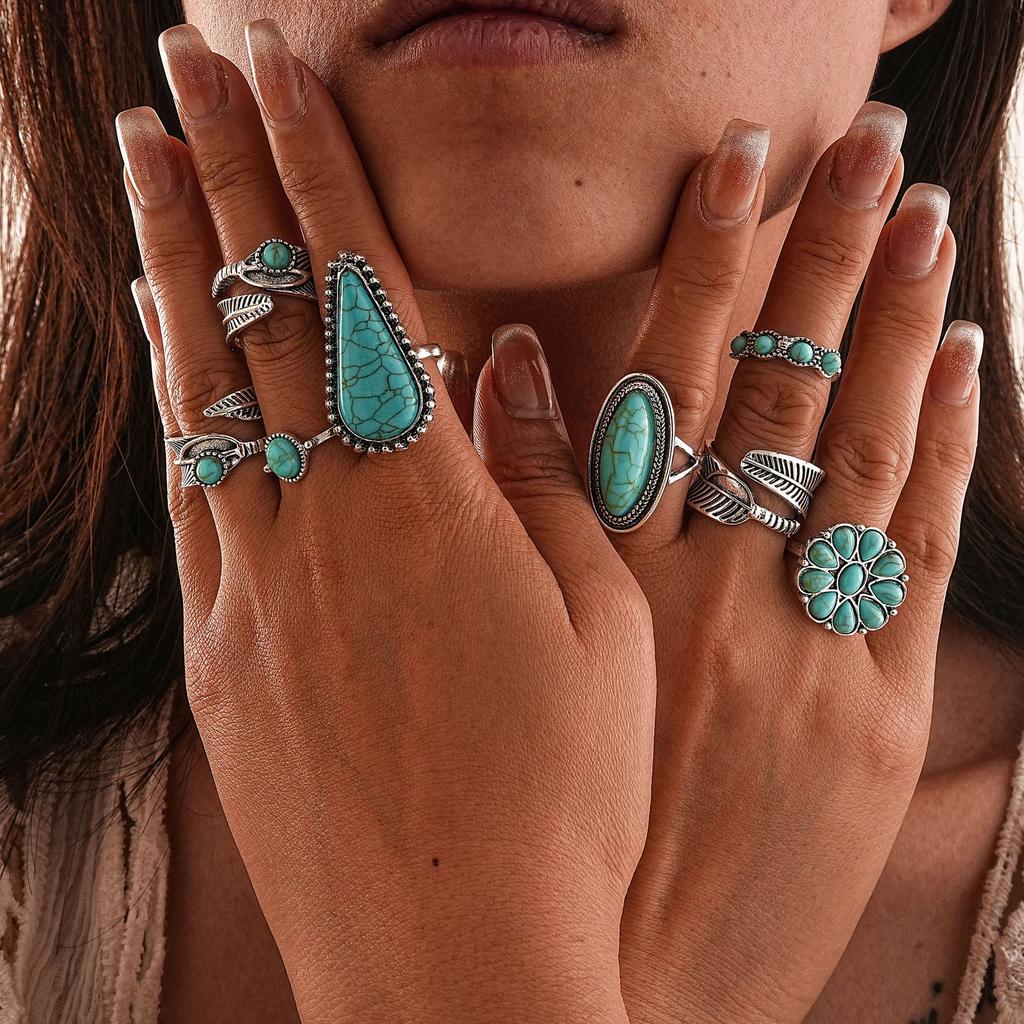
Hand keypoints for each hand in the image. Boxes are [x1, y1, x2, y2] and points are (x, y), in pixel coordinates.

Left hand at [122, 20, 655, 1022]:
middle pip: (257, 320)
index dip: (313, 174)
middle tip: (176, 79)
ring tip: (140, 178)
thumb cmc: (560, 793)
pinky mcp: (224, 661)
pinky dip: (172, 413)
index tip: (275, 81)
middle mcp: (326, 527)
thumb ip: (546, 481)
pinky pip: (189, 503)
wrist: (454, 955)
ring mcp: (257, 594)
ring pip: (200, 399)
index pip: (354, 294)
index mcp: (429, 504)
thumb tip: (502, 370)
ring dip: (171, 274)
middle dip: (217, 181)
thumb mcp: (599, 623)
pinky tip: (164, 363)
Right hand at [484, 109, 974, 1020]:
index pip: (677, 374)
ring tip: (920, 215)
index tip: (739, 165)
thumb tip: (509, 367)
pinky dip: (942, 449)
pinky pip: (918, 553)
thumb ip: (522, 496)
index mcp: (619, 568)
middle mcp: (717, 585)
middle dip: (824, 256)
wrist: (618, 969)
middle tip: (862, 147)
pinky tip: (963, 363)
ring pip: (862, 450)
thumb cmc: (551, 808)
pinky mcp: (877, 712)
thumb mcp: (514, 647)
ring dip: (899, 323)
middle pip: (781, 386)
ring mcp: (808, 645)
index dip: (712, 262)